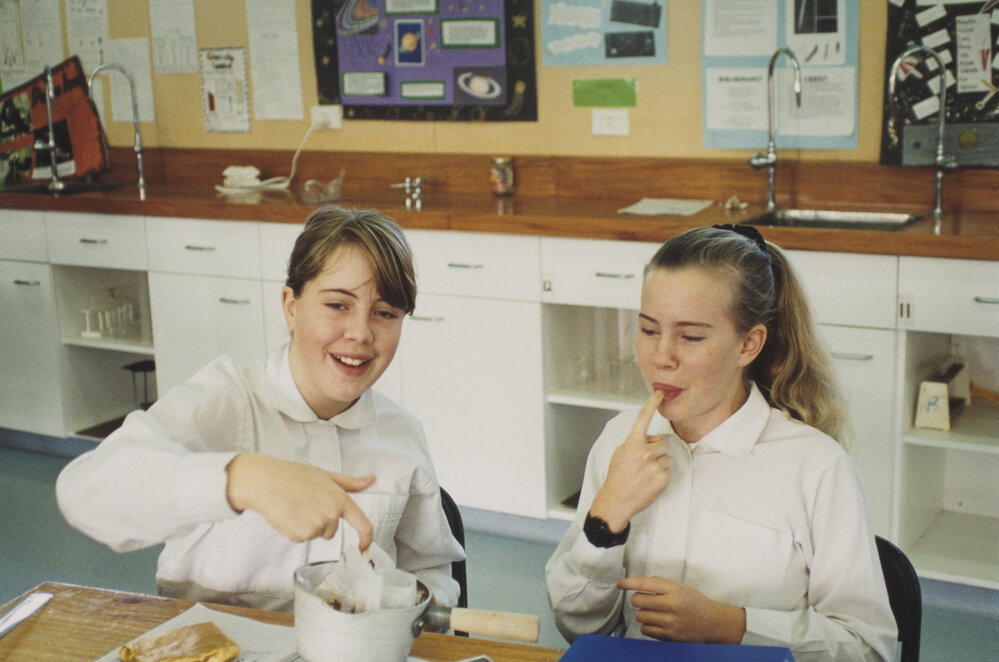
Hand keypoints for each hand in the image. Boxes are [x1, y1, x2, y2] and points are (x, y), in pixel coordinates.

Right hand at [225, 453, 374, 548]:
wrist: (265, 482)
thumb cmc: (294, 476)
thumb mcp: (326, 476)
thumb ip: (350, 482)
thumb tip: (372, 479)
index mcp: (340, 499)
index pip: (363, 524)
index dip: (366, 538)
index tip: (364, 546)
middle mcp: (331, 514)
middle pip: (331, 531)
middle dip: (320, 522)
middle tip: (305, 504)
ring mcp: (316, 526)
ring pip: (316, 534)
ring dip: (306, 525)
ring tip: (295, 507)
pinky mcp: (300, 535)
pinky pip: (302, 538)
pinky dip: (294, 530)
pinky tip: (287, 515)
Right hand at [588, 389, 669, 531]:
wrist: (616, 500)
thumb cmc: (617, 476)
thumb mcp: (620, 453)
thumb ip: (635, 442)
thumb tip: (650, 438)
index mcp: (632, 443)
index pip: (643, 418)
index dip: (651, 403)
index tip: (659, 393)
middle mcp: (644, 452)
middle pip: (663, 442)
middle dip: (657, 450)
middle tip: (644, 463)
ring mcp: (654, 465)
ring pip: (667, 456)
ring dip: (660, 463)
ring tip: (645, 473)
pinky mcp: (662, 478)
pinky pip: (668, 470)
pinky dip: (661, 475)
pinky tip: (649, 481)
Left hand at [617, 575, 745, 643]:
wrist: (712, 623)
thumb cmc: (694, 602)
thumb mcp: (680, 586)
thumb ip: (660, 583)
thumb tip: (638, 583)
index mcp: (674, 589)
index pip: (645, 583)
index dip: (629, 583)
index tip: (621, 584)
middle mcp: (671, 605)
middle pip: (637, 600)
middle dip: (638, 600)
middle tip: (647, 600)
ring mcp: (670, 622)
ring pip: (639, 616)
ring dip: (643, 613)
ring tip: (656, 613)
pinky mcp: (668, 636)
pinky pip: (645, 629)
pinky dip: (647, 626)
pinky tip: (658, 623)